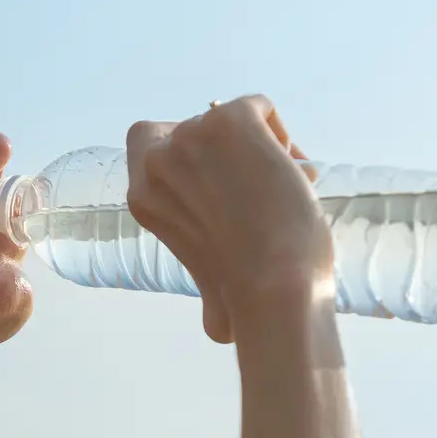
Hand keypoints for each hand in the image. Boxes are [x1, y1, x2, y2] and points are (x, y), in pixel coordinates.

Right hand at [124, 95, 329, 343]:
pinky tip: (293, 171)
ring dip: (262, 147)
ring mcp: (192, 136)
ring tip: (287, 186)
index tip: (222, 182)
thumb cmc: (248, 294)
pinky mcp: (229, 122)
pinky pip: (259, 108)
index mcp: (143, 195)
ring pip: (231, 119)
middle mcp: (158, 161)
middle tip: (260, 189)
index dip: (189, 154)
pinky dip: (281, 133)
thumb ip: (207, 284)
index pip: (148, 141)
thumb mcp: (210, 283)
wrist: (276, 284)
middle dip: (231, 154)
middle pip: (197, 129)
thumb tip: (219, 329)